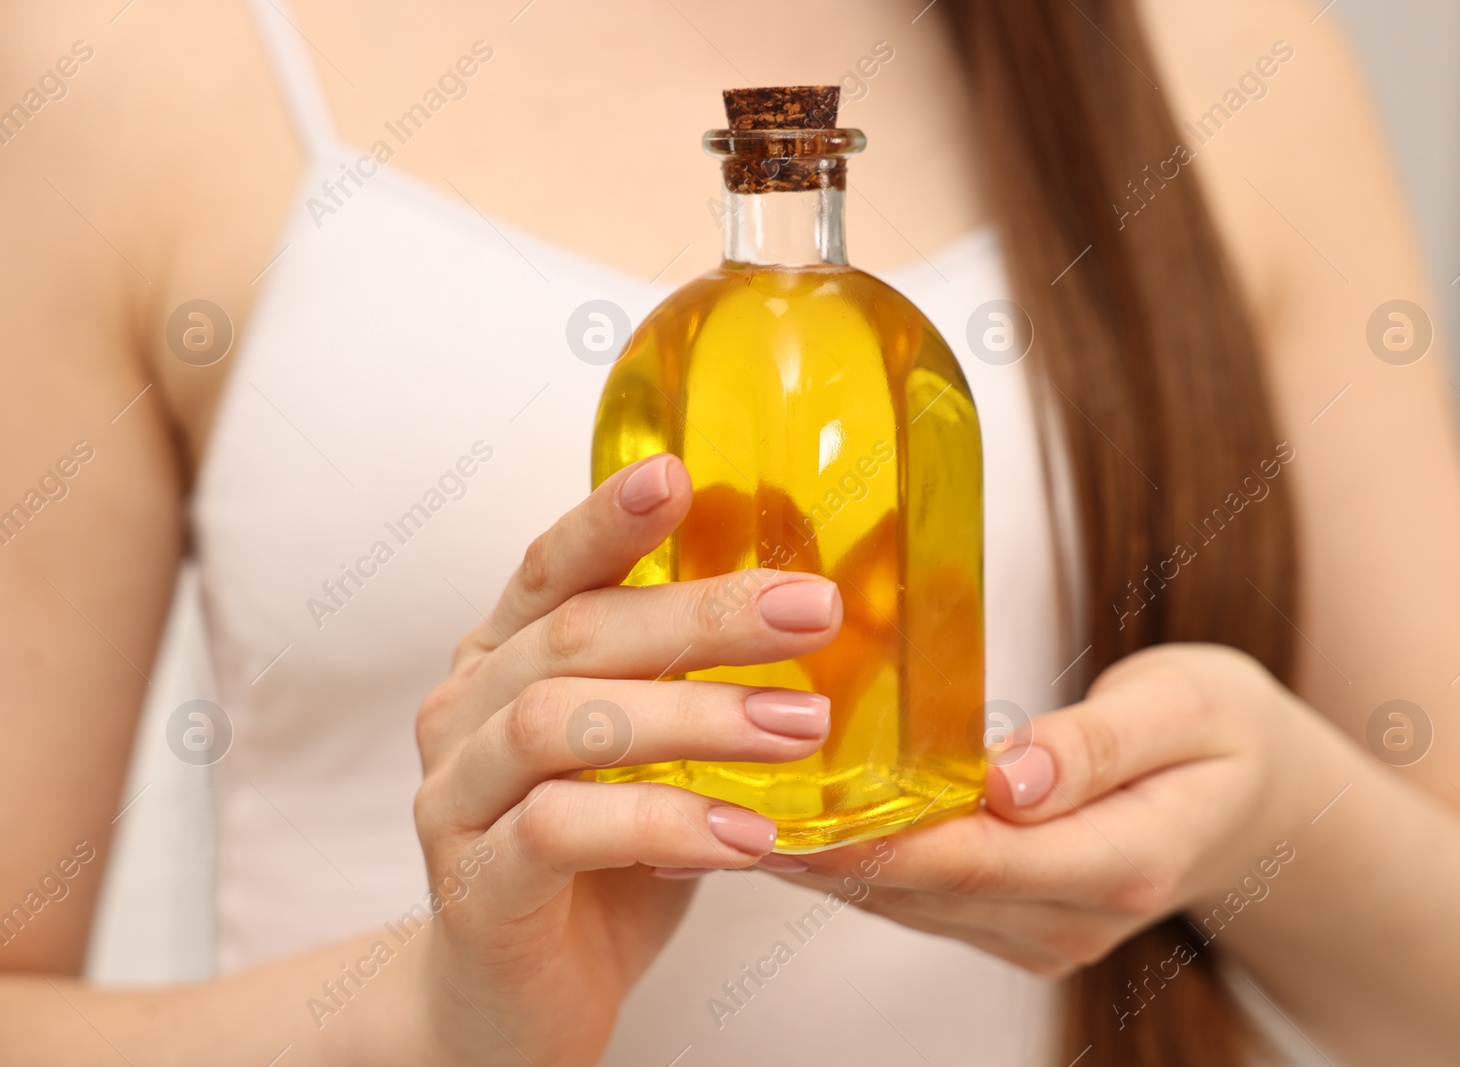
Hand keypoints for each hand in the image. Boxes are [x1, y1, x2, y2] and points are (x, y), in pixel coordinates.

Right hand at [407, 453, 842, 1065]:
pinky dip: (663, 826)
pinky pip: (560, 834)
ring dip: (693, 717)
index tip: (678, 473)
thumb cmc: (596, 864)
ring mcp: (455, 800)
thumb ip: (692, 689)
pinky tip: (748, 839)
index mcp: (503, 662)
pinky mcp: (475, 889)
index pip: (550, 569)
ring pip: (561, 723)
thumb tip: (822, 620)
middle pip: (576, 636)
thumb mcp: (651, 760)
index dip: (607, 518)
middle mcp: (464, 714)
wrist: (508, 1005)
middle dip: (702, 615)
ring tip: (800, 726)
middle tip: (813, 612)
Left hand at [772, 644, 1332, 976]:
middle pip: (923, 889)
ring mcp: (1041, 933)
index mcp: (1122, 861)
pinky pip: (920, 899)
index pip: (975, 858)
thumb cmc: (1220, 730)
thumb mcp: (1185, 706)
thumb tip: (1010, 780)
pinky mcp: (1015, 925)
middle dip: (819, 849)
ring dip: (822, 861)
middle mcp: (1072, 918)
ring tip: (726, 806)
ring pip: (909, 902)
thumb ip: (1097, 745)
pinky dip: (856, 862)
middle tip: (717, 798)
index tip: (789, 807)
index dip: (876, 836)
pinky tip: (792, 824)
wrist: (1255, 798)